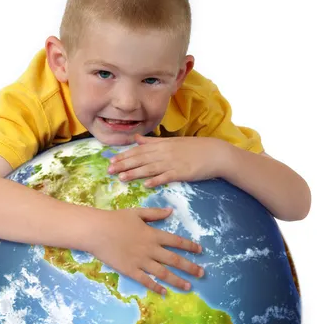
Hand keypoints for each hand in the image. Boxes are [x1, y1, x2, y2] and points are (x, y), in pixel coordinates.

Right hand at [86, 207, 203, 294]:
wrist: (97, 231)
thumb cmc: (115, 219)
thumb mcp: (137, 212)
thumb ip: (155, 213)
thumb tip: (171, 211)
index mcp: (153, 234)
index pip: (176, 241)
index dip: (189, 246)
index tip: (200, 250)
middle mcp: (150, 249)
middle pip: (174, 260)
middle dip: (190, 267)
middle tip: (202, 273)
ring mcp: (141, 261)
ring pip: (163, 273)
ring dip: (177, 280)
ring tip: (188, 286)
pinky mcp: (130, 270)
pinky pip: (146, 280)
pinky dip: (156, 287)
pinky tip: (164, 292)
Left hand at [108, 134, 223, 186]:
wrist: (214, 153)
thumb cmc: (193, 148)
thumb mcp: (171, 142)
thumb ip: (152, 141)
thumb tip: (136, 138)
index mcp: (161, 145)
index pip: (138, 150)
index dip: (124, 156)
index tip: (111, 161)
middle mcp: (164, 153)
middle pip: (141, 159)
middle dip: (124, 164)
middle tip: (109, 171)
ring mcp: (173, 163)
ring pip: (150, 168)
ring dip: (135, 173)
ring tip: (122, 178)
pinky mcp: (182, 172)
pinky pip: (166, 177)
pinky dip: (156, 180)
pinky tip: (146, 184)